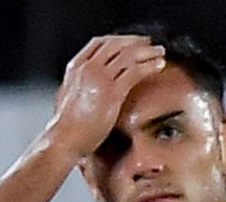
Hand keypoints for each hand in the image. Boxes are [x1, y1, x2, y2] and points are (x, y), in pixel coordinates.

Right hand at [47, 35, 166, 157]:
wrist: (65, 138)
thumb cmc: (68, 125)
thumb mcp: (71, 97)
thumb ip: (83, 86)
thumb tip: (92, 87)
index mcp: (75, 67)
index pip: (99, 43)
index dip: (118, 40)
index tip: (132, 41)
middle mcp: (87, 68)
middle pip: (115, 45)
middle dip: (135, 42)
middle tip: (150, 43)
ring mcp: (99, 78)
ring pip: (127, 55)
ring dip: (147, 52)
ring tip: (160, 52)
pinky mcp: (111, 92)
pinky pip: (134, 72)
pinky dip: (149, 66)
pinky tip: (159, 65)